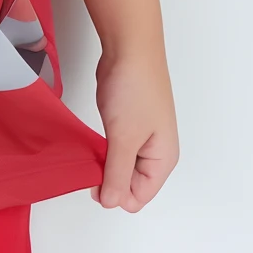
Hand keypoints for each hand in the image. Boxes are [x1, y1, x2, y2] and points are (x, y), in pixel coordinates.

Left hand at [92, 50, 178, 212]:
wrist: (129, 49)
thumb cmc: (134, 90)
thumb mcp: (124, 138)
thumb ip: (117, 174)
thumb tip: (111, 203)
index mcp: (163, 160)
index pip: (138, 198)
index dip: (114, 193)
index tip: (94, 176)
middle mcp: (156, 153)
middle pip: (130, 185)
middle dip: (108, 179)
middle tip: (89, 160)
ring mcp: (142, 139)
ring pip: (120, 167)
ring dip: (103, 164)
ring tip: (89, 149)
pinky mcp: (128, 125)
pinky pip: (115, 151)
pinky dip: (102, 150)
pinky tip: (90, 142)